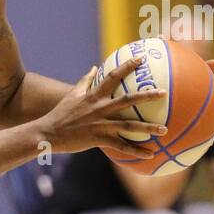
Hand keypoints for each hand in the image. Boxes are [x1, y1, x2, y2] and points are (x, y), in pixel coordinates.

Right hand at [34, 58, 168, 157]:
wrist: (48, 133)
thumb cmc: (60, 114)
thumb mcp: (72, 95)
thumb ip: (84, 81)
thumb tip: (93, 68)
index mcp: (94, 96)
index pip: (113, 77)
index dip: (127, 66)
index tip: (141, 59)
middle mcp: (100, 108)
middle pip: (127, 100)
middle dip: (147, 96)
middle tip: (164, 92)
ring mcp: (100, 124)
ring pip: (129, 125)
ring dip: (148, 128)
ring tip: (165, 130)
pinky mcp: (99, 139)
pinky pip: (122, 146)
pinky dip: (136, 151)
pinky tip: (151, 154)